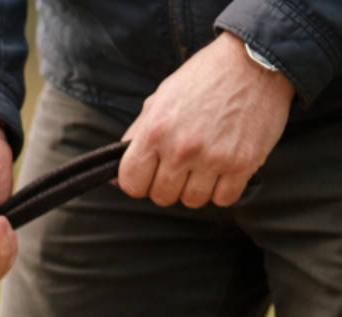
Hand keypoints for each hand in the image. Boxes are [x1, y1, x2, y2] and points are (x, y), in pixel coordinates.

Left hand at [120, 31, 292, 207]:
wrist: (256, 60)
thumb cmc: (204, 78)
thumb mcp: (160, 99)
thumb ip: (136, 137)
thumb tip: (115, 177)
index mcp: (155, 131)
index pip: (131, 184)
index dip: (140, 181)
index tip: (151, 173)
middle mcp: (181, 148)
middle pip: (162, 196)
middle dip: (169, 184)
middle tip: (183, 165)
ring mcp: (213, 157)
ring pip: (192, 201)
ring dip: (197, 188)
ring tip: (205, 164)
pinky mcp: (243, 162)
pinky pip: (224, 199)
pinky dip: (223, 190)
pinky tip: (225, 168)